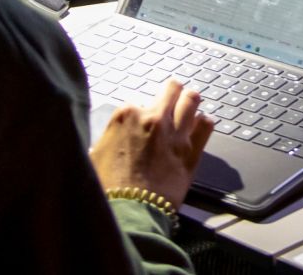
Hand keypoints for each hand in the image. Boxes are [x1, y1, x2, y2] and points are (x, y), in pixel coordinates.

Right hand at [91, 79, 214, 207]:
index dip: (140, 111)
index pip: (138, 100)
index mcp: (127, 115)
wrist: (130, 212)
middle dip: (171, 93)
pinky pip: (206, 126)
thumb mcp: (95, 154)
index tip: (140, 121)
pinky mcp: (192, 152)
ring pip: (191, 100)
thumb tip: (114, 136)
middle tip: (171, 98)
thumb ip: (110, 137)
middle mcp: (154, 117)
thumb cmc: (108, 187)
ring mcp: (175, 133)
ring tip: (188, 103)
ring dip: (189, 101)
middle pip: (171, 89)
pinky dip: (204, 123)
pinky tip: (200, 125)